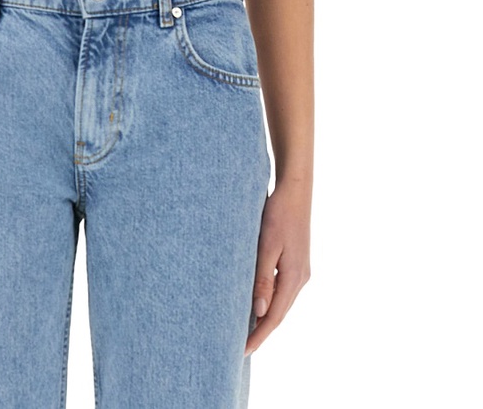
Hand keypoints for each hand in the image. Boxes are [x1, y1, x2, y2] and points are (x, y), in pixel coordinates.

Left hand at [244, 179, 310, 355]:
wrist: (295, 190)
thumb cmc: (278, 214)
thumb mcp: (266, 245)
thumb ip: (262, 278)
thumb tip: (260, 312)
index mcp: (294, 277)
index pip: (274, 317)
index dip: (259, 335)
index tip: (242, 351)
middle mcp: (301, 278)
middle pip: (279, 313)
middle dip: (261, 331)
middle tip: (241, 347)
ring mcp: (301, 270)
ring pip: (282, 302)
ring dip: (266, 317)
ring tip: (246, 330)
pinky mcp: (296, 262)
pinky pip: (283, 289)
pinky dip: (270, 301)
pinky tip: (258, 303)